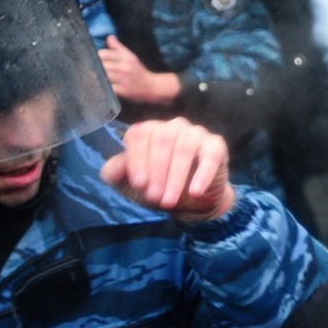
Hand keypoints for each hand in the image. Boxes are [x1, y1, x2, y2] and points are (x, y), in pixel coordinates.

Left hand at [99, 35, 180, 103]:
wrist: (151, 87)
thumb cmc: (139, 71)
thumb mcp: (131, 57)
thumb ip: (118, 47)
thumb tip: (109, 37)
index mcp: (126, 57)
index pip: (104, 54)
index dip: (98, 56)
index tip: (97, 59)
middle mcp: (125, 68)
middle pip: (102, 65)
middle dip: (96, 66)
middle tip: (94, 68)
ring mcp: (124, 80)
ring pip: (104, 76)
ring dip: (98, 76)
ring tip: (96, 76)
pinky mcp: (123, 91)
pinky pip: (108, 87)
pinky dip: (104, 87)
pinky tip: (103, 85)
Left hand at [100, 117, 234, 220]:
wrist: (193, 201)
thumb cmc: (160, 186)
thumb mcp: (134, 184)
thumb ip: (118, 173)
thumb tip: (110, 170)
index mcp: (150, 130)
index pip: (140, 135)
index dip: (138, 158)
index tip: (138, 184)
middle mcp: (173, 126)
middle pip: (163, 140)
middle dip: (157, 171)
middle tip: (154, 197)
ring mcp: (196, 133)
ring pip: (185, 147)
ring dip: (176, 176)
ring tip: (169, 200)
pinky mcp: (216, 145)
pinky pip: (210, 155)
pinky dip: (202, 175)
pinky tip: (195, 192)